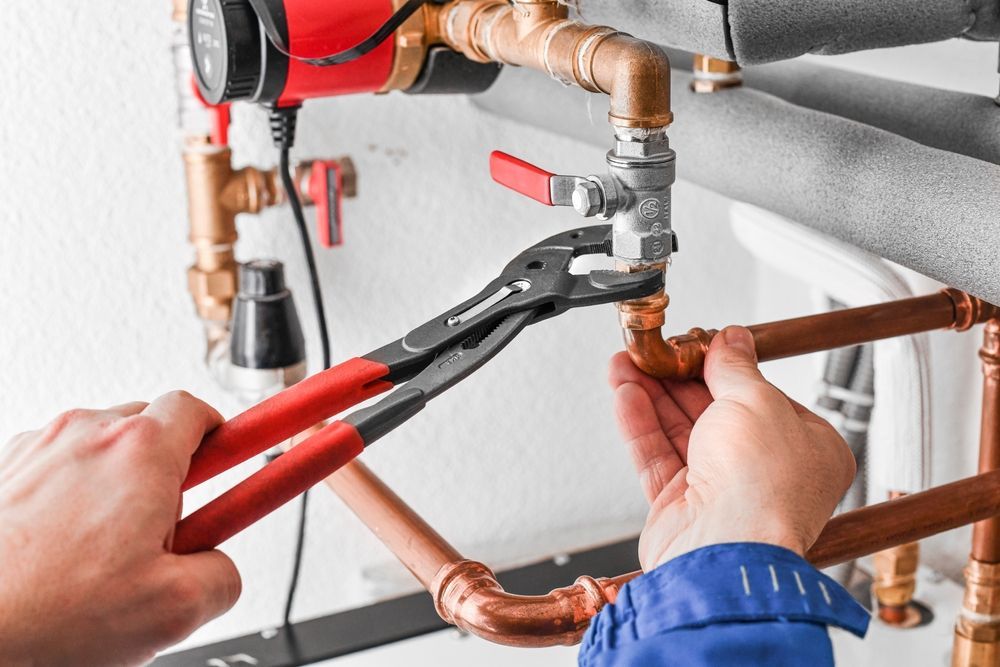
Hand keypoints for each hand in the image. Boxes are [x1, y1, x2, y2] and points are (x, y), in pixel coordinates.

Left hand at [0, 392, 241, 665]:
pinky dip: (73, 500)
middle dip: (170, 475)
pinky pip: (60, 470)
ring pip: (104, 452)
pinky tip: (66, 554)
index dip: (226, 434)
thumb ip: (224, 575)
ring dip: (118, 490)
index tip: (245, 447)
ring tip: (107, 555)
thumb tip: (221, 570)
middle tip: (169, 532)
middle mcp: (88, 435)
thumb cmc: (44, 615)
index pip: (200, 410)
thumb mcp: (175, 609)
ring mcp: (40, 449)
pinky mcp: (7, 471)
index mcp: (140, 452)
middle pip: (153, 430)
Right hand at [610, 326, 855, 570]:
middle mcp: (766, 471)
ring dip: (652, 396)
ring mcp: (723, 490)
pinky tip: (626, 396)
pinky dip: (641, 426)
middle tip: (653, 352)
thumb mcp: (755, 400)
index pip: (762, 396)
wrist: (726, 549)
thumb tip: (733, 340)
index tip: (697, 345)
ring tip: (626, 365)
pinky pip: (659, 457)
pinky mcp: (683, 507)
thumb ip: (735, 367)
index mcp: (807, 448)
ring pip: (681, 433)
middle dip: (677, 379)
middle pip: (715, 412)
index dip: (726, 368)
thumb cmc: (762, 486)